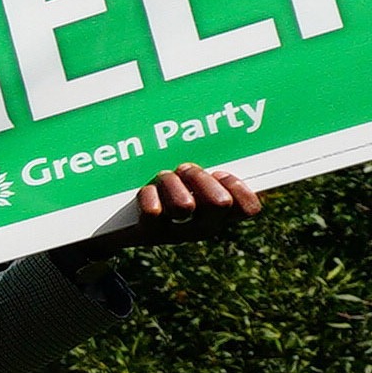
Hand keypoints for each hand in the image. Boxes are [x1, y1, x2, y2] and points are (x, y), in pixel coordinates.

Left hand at [75, 162, 263, 255]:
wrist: (122, 221)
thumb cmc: (165, 188)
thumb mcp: (191, 177)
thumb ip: (208, 168)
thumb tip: (223, 138)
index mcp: (222, 213)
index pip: (249, 209)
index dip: (237, 187)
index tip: (219, 172)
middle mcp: (204, 227)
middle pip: (220, 203)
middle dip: (200, 177)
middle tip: (185, 169)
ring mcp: (178, 234)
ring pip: (184, 206)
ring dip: (171, 182)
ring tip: (163, 177)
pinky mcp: (150, 234)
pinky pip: (153, 212)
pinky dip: (147, 194)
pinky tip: (146, 191)